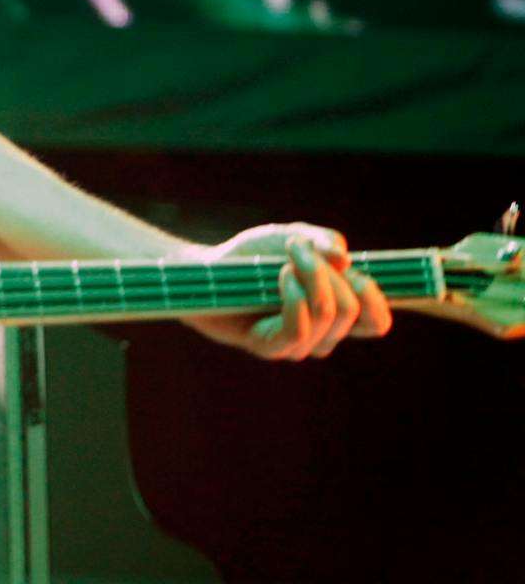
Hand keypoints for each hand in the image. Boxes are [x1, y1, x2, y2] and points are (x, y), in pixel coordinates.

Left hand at [183, 222, 392, 360]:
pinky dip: (294, 297)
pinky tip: (282, 277)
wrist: (209, 268)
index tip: (352, 269)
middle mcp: (322, 335)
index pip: (376, 322)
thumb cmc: (255, 255)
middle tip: (297, 248)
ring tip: (284, 260)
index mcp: (337, 314)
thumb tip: (345, 259)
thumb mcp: (293, 237)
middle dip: (328, 272)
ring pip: (327, 315)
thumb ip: (323, 241)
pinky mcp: (270, 348)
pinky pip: (299, 330)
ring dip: (309, 277)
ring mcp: (297, 345)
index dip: (374, 297)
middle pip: (352, 311)